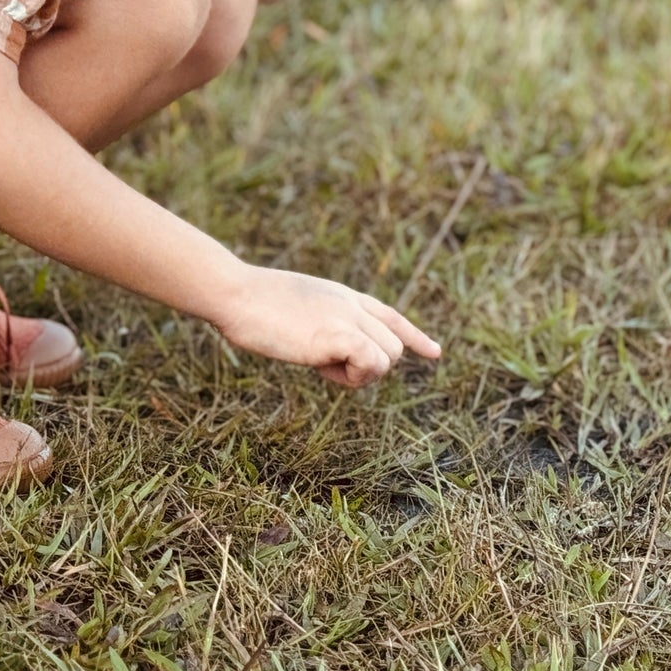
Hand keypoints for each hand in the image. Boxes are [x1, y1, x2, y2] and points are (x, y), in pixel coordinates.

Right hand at [215, 264, 440, 387]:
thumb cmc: (248, 305)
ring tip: (318, 362)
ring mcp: (347, 317)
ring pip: (388, 358)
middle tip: (324, 365)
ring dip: (359, 373)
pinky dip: (352, 375)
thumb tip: (326, 347)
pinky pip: (372, 364)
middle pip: (393, 346)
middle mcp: (351, 304)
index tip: (435, 352)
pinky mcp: (340, 335)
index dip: (414, 336)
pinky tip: (320, 365)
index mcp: (340, 295)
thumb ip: (318, 323)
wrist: (235, 294)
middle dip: (367, 366)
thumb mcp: (293, 309)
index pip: (389, 315)